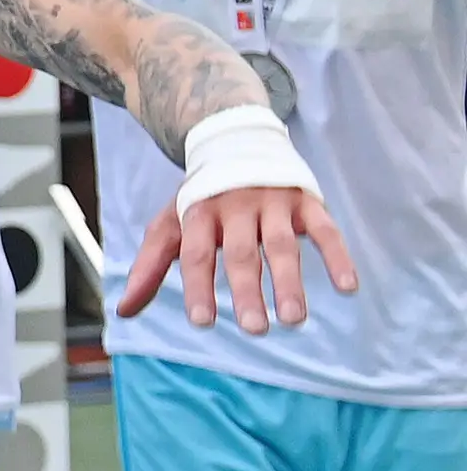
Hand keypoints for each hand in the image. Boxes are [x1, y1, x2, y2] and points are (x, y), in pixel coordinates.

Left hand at [120, 184, 357, 334]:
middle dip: (247, 290)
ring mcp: (273, 202)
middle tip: (254, 329)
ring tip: (293, 318)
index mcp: (198, 212)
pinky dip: (338, 256)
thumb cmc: (202, 198)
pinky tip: (348, 287)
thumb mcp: (170, 224)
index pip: (196, 253)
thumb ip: (150, 266)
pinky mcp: (306, 201)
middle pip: (241, 252)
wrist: (235, 142)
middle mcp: (235, 206)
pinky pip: (326, 230)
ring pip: (282, 244)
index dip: (198, 286)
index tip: (202, 322)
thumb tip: (122, 311)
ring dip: (289, 282)